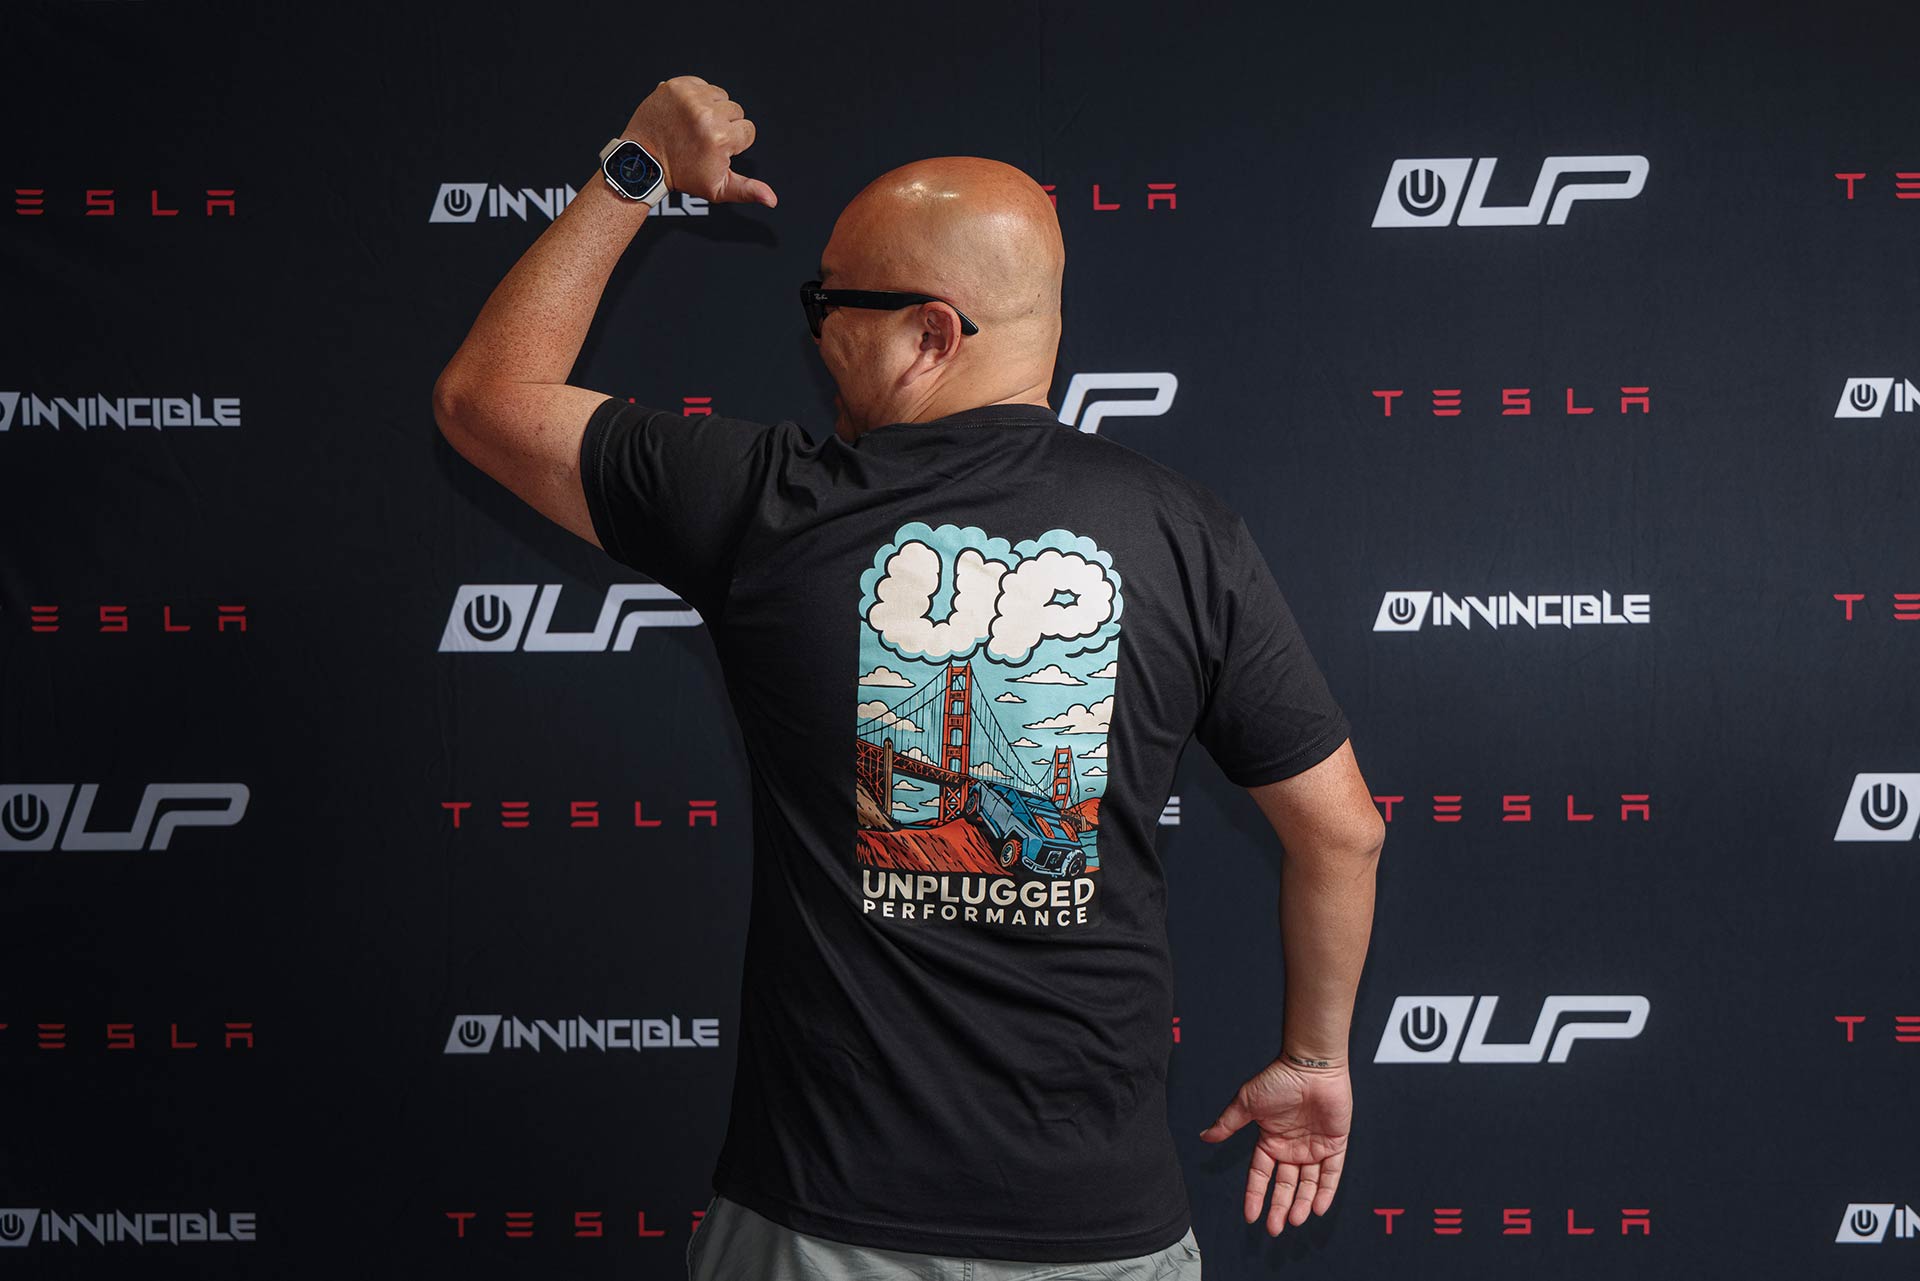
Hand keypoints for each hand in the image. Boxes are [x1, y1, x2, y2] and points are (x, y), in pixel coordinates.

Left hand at [620, 75, 774, 207]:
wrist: (645, 161)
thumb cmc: (681, 176)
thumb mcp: (718, 189)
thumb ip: (748, 190)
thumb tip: (771, 199)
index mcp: (720, 138)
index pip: (748, 130)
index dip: (735, 142)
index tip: (716, 149)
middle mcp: (706, 114)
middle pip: (736, 111)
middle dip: (724, 124)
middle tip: (703, 139)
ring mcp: (689, 97)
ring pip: (720, 96)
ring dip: (712, 109)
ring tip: (695, 126)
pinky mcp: (676, 86)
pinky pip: (701, 84)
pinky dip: (697, 97)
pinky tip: (686, 114)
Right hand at [1198, 1055, 1351, 1235]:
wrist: (1311, 1066)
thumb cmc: (1278, 1079)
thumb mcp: (1247, 1103)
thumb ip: (1228, 1124)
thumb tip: (1204, 1136)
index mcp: (1270, 1140)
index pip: (1261, 1175)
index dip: (1255, 1195)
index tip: (1250, 1216)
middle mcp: (1291, 1148)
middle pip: (1284, 1185)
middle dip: (1279, 1207)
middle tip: (1274, 1229)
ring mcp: (1314, 1147)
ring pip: (1307, 1184)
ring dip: (1301, 1203)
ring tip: (1294, 1220)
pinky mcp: (1336, 1144)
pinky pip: (1331, 1174)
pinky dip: (1326, 1192)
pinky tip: (1317, 1208)